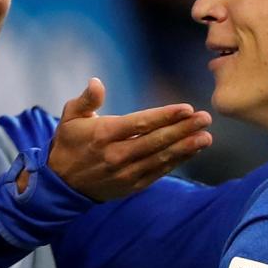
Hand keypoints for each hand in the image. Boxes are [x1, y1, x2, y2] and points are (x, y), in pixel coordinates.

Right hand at [43, 78, 212, 200]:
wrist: (61, 184)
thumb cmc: (69, 143)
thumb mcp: (70, 116)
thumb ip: (86, 99)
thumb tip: (96, 82)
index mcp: (104, 134)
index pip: (140, 124)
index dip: (165, 116)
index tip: (187, 108)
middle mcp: (116, 155)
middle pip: (155, 141)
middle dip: (183, 130)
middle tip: (205, 119)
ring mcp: (125, 173)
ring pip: (160, 158)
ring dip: (185, 148)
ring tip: (206, 137)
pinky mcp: (131, 185)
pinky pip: (158, 172)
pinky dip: (176, 162)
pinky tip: (192, 151)